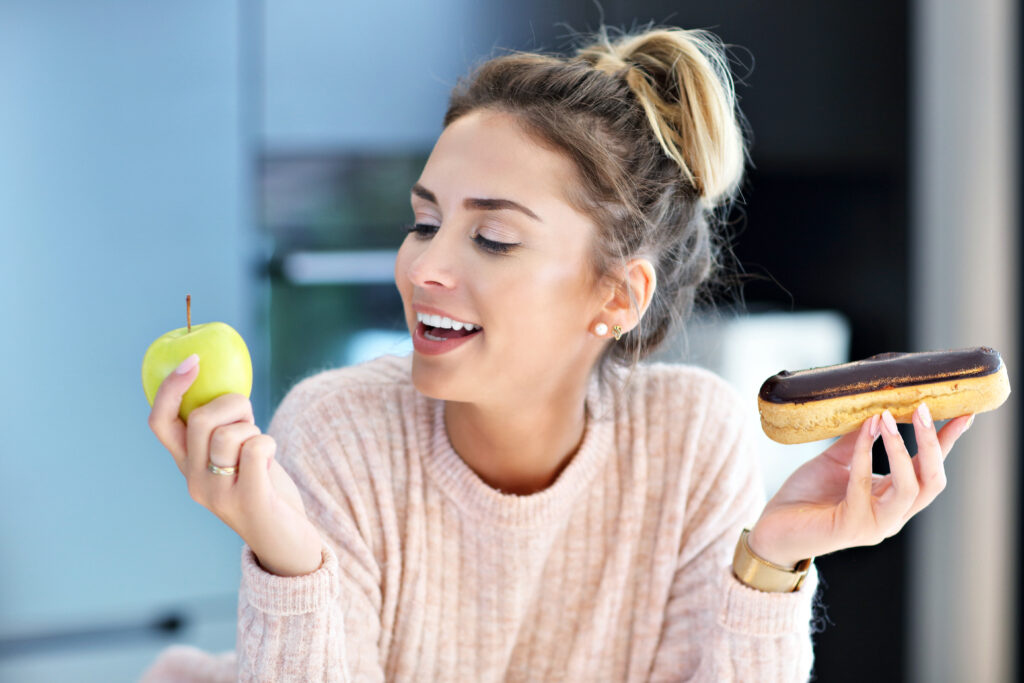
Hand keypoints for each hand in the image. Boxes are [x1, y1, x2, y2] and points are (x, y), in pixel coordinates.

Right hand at [147, 354, 323, 576]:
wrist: (288, 545)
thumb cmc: (266, 490)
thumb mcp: (236, 458)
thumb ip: (225, 430)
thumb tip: (225, 385)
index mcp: (186, 466)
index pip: (159, 423)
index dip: (170, 388)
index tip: (193, 361)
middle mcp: (194, 482)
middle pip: (199, 419)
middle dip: (233, 405)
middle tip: (251, 421)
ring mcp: (217, 495)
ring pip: (229, 433)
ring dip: (254, 429)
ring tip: (261, 450)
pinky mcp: (248, 501)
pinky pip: (255, 449)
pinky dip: (268, 443)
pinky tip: (271, 459)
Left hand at [747, 404, 974, 567]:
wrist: (772, 528)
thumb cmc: (805, 496)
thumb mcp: (835, 461)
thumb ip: (857, 441)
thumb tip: (875, 409)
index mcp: (893, 497)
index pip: (930, 468)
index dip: (948, 443)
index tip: (965, 412)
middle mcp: (892, 514)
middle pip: (933, 481)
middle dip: (935, 444)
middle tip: (925, 407)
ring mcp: (876, 524)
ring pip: (910, 488)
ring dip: (903, 450)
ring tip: (889, 417)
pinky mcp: (852, 527)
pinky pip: (865, 484)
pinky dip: (866, 453)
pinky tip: (864, 431)